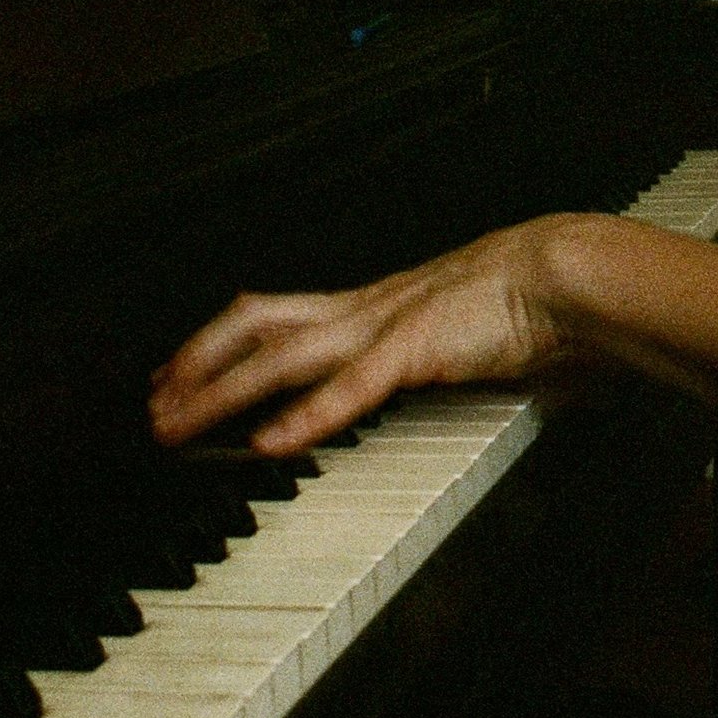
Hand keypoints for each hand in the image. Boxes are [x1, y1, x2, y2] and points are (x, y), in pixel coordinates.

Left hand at [147, 216, 581, 453]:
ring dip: (221, 393)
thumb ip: (428, 363)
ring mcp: (385, 326)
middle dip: (195, 363)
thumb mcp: (455, 336)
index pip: (275, 316)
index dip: (217, 343)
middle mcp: (365, 310)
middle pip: (257, 326)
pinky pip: (350, 387)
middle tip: (151, 402)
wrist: (566, 273)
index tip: (175, 372)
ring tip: (175, 426)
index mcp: (373, 307)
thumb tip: (414, 382)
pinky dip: (306, 416)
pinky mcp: (415, 349)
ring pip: (282, 356)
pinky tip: (271, 444)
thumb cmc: (524, 303)